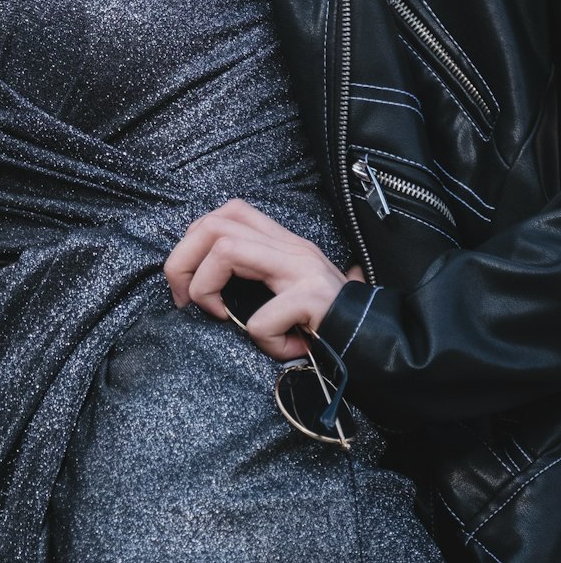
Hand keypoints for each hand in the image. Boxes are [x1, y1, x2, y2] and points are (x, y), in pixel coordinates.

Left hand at [163, 198, 365, 360]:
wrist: (382, 341)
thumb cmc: (331, 322)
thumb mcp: (290, 291)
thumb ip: (260, 278)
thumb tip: (209, 280)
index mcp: (282, 243)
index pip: (226, 213)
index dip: (193, 244)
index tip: (189, 286)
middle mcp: (290, 247)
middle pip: (212, 224)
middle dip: (181, 262)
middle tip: (186, 301)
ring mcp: (301, 269)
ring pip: (225, 250)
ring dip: (206, 289)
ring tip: (222, 317)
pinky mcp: (312, 298)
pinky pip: (260, 319)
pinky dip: (262, 341)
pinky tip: (284, 349)